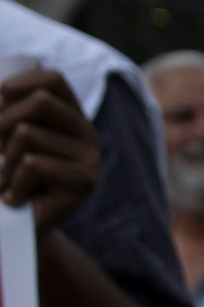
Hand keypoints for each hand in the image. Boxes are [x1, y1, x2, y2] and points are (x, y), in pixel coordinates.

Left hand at [1, 68, 101, 233]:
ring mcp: (91, 158)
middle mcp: (88, 134)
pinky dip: (11, 184)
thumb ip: (2, 113)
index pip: (51, 78)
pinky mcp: (86, 182)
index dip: (16, 87)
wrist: (13, 228)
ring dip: (3, 161)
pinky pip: (33, 164)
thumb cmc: (3, 177)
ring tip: (6, 182)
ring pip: (28, 134)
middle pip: (41, 100)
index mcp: (70, 117)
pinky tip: (15, 198)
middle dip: (3, 123)